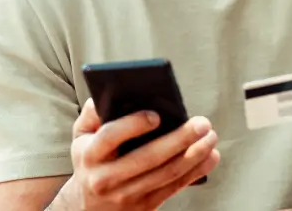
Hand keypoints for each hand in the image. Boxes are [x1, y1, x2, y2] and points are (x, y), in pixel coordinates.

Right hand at [56, 98, 219, 209]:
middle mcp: (106, 178)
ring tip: (211, 136)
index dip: (133, 125)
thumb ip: (92, 114)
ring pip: (166, 174)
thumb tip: (110, 92)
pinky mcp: (145, 206)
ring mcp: (127, 195)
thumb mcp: (80, 138)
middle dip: (179, 139)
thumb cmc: (89, 162)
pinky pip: (174, 187)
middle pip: (147, 158)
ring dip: (194, 155)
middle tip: (202, 123)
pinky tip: (211, 156)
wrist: (88, 208)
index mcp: (90, 155)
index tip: (156, 115)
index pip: (110, 137)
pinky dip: (196, 171)